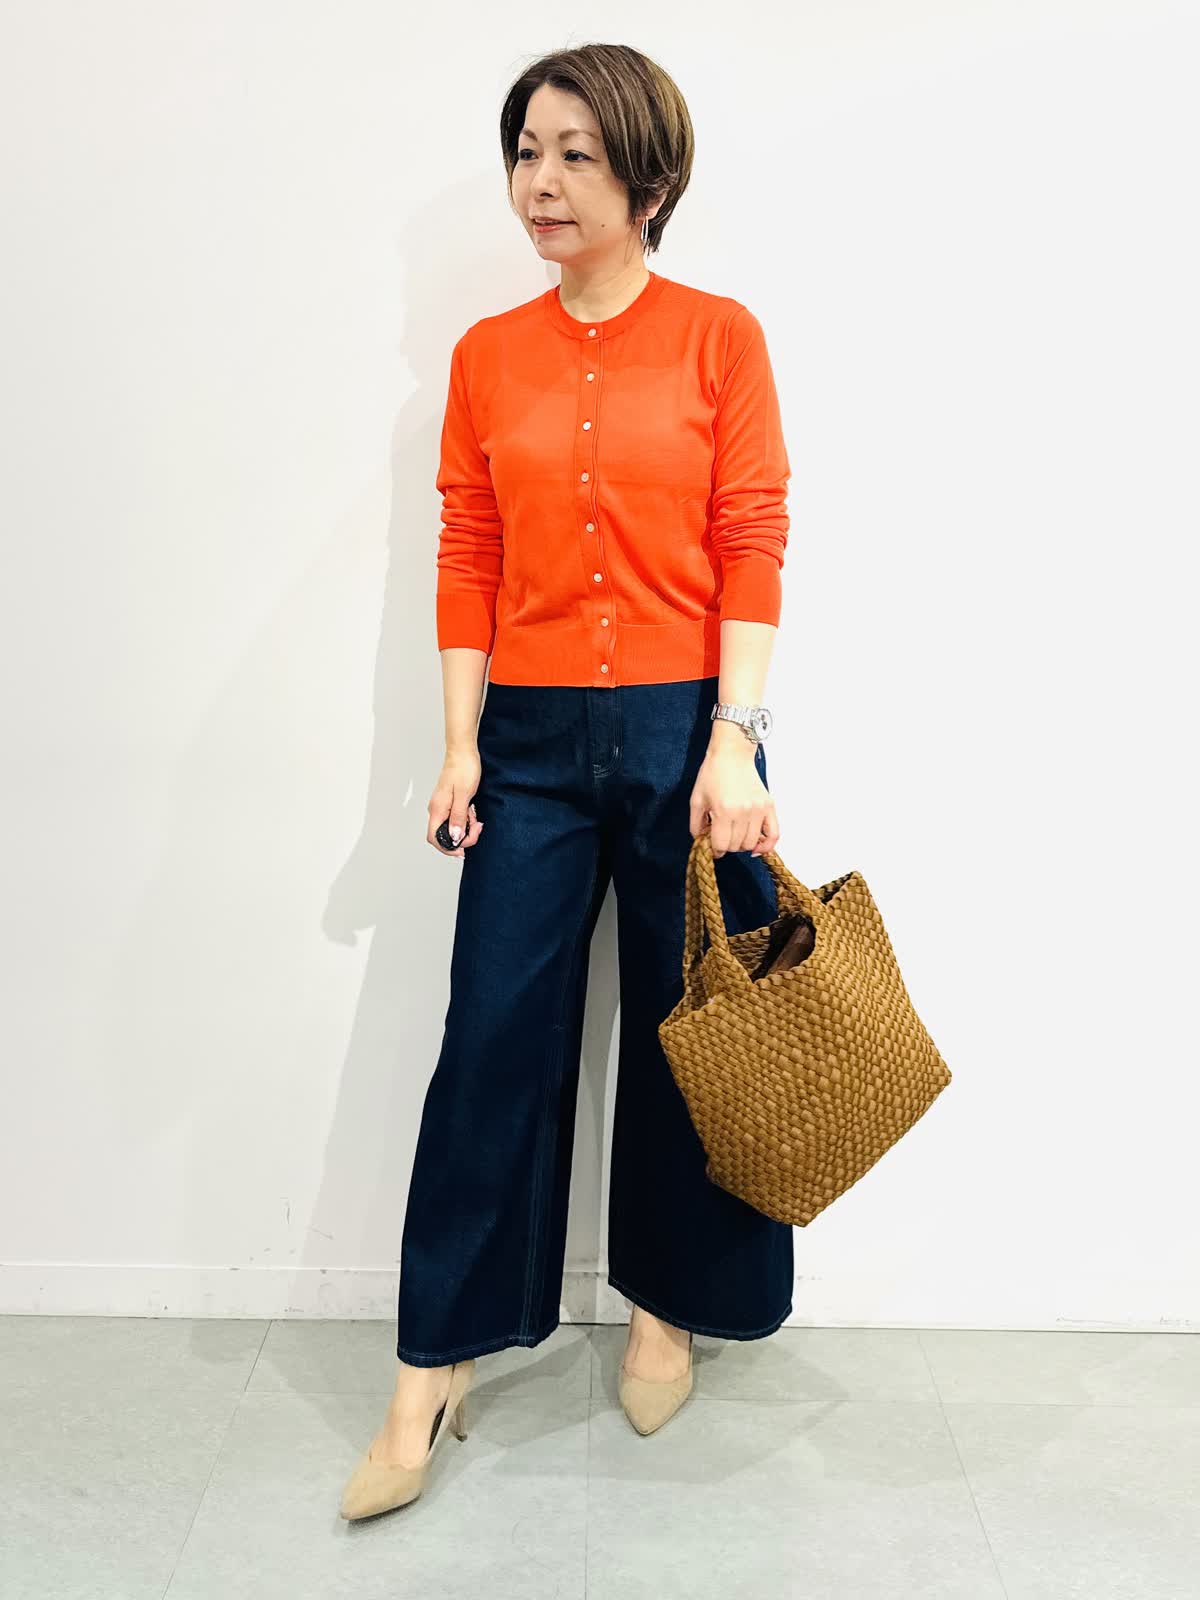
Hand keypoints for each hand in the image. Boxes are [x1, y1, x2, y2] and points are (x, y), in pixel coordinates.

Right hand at [428, 748, 484, 857]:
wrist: (463, 751)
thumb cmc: (463, 769)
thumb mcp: (464, 795)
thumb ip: (458, 818)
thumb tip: (454, 837)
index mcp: (437, 809)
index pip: (434, 838)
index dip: (448, 848)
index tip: (463, 849)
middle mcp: (437, 809)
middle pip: (444, 835)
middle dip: (462, 837)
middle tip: (477, 828)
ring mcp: (442, 806)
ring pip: (451, 827)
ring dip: (465, 827)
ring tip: (476, 817)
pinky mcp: (449, 802)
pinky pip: (455, 818)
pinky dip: (466, 819)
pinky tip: (473, 811)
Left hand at [689, 737, 778, 857]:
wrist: (732, 755)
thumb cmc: (712, 774)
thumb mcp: (696, 799)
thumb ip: (696, 824)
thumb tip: (701, 841)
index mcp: (724, 811)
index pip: (721, 845)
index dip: (714, 850)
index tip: (712, 846)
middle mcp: (744, 812)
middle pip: (736, 846)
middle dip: (726, 846)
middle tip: (722, 836)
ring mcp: (759, 810)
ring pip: (752, 843)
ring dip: (742, 844)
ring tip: (735, 835)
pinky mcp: (769, 806)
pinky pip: (774, 834)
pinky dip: (767, 845)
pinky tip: (757, 848)